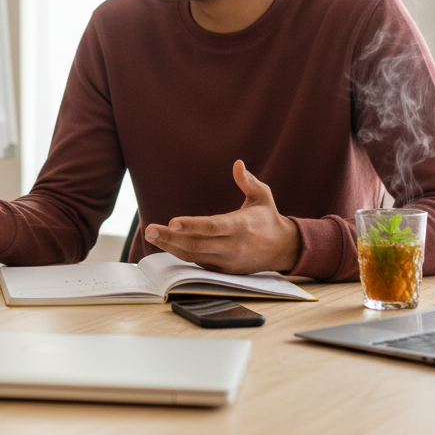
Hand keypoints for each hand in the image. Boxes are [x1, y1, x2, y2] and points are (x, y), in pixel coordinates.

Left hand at [144, 160, 299, 273]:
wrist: (285, 250)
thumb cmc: (269, 219)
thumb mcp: (263, 196)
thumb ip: (248, 181)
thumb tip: (238, 164)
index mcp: (241, 226)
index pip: (212, 227)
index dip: (191, 225)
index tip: (172, 221)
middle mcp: (233, 246)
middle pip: (196, 245)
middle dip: (170, 238)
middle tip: (149, 230)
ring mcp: (227, 261)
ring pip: (194, 256)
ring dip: (170, 247)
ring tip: (151, 236)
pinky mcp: (224, 271)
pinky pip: (198, 264)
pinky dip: (180, 254)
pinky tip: (165, 244)